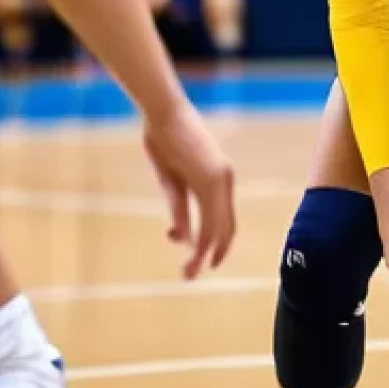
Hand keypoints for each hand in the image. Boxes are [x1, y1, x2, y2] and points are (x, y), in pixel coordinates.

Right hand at [144, 100, 236, 279]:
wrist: (164, 112)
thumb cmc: (166, 139)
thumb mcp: (171, 180)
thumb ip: (179, 208)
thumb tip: (182, 237)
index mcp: (219, 178)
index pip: (224, 219)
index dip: (216, 242)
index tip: (202, 259)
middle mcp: (225, 181)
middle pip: (224, 228)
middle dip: (211, 254)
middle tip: (191, 275)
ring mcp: (220, 180)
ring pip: (217, 228)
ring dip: (203, 254)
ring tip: (188, 274)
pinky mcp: (210, 179)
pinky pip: (208, 218)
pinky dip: (200, 239)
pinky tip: (189, 254)